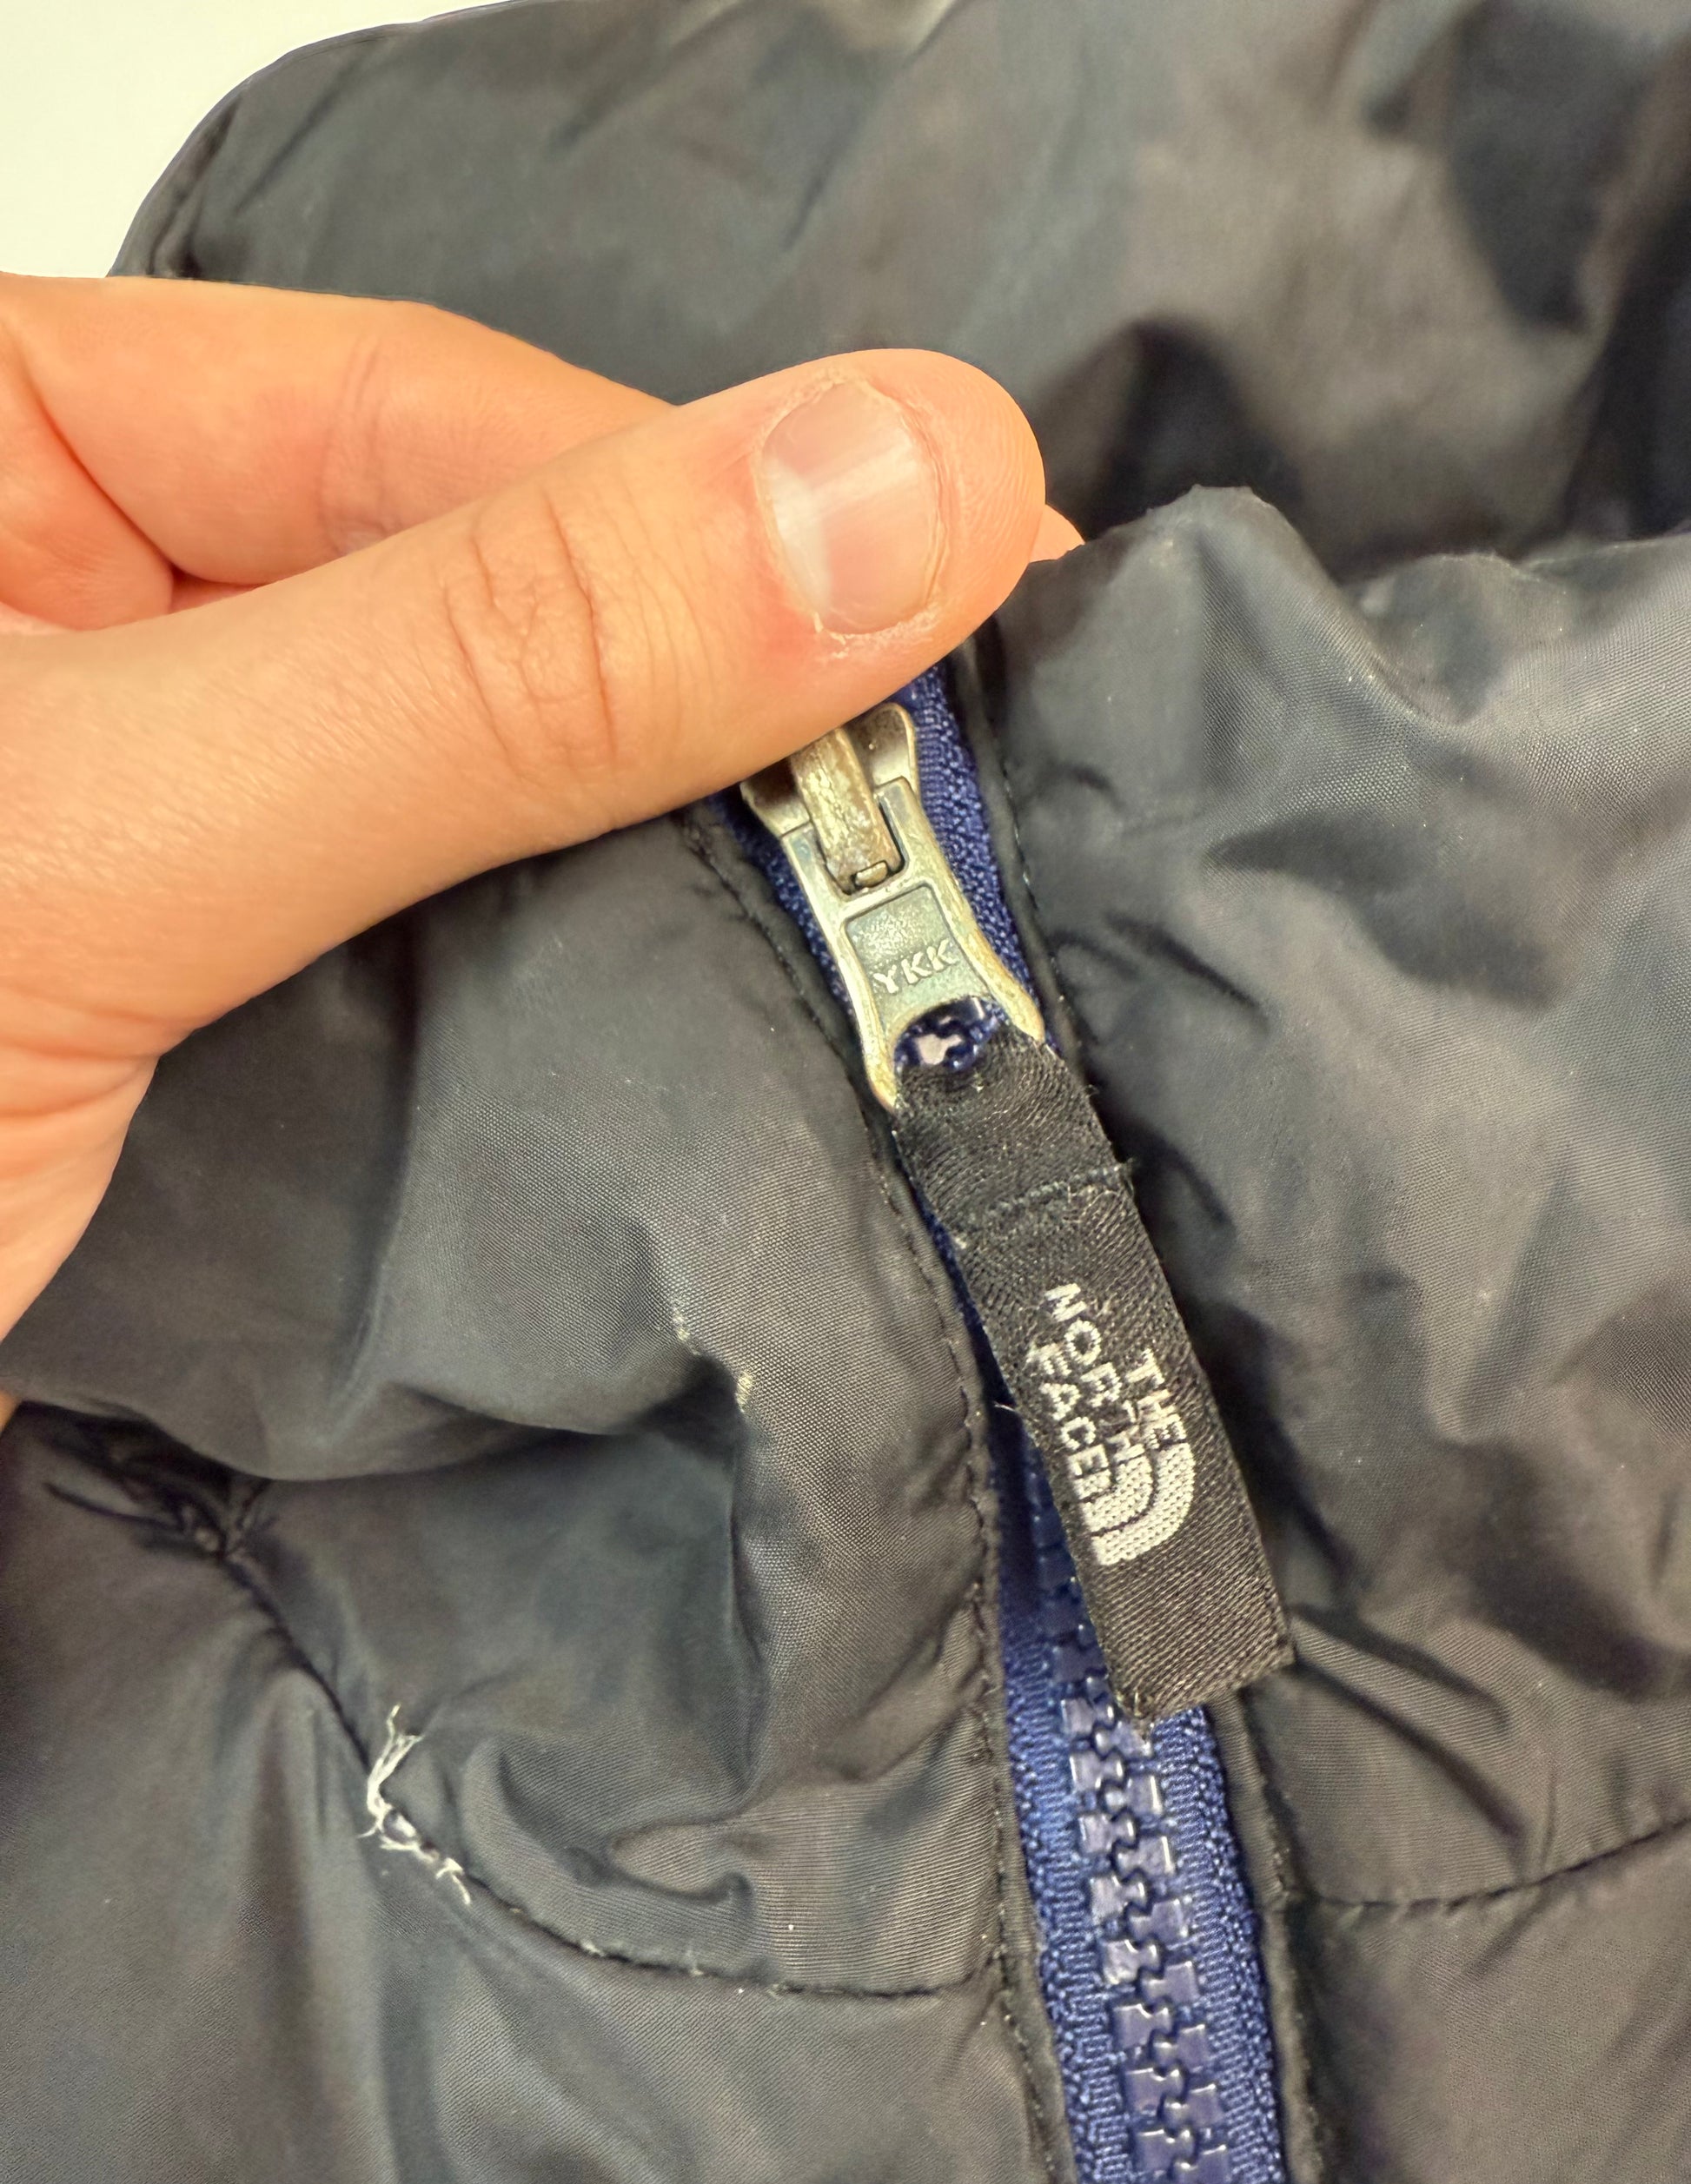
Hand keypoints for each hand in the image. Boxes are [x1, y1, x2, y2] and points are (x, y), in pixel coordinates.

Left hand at [0, 277, 1076, 1362]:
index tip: (995, 600)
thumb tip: (892, 486)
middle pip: (500, 606)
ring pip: (506, 809)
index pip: (444, 422)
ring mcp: (179, 837)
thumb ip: (483, 668)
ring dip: (694, 889)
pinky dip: (602, 1026)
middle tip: (999, 808)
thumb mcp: (96, 835)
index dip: (723, 515)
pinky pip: (461, 979)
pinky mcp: (229, 1031)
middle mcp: (101, 620)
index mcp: (6, 445)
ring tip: (935, 933)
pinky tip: (749, 1047)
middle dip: (735, 716)